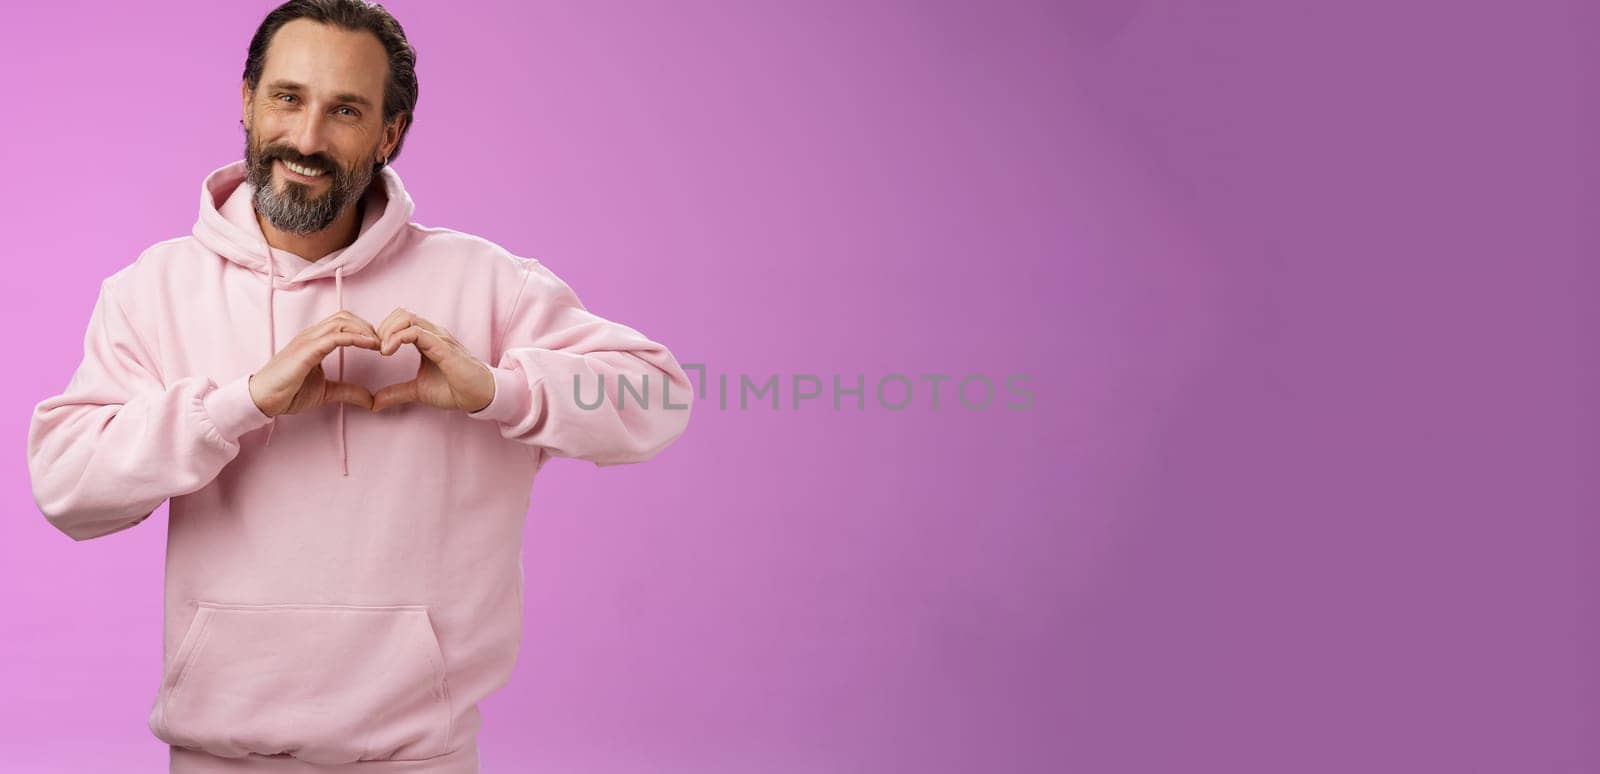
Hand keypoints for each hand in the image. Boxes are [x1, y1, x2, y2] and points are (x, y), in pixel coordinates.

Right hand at [248, 311, 380, 416]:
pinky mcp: (306, 350)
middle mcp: (311, 336)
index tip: (380, 344)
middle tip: (384, 342)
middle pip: (345, 317)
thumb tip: (370, 399)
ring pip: (342, 322)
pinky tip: (371, 345)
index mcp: (314, 341)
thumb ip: (347, 391)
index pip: (342, 322)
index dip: (363, 329)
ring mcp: (308, 340)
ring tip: (381, 344)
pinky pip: (336, 337)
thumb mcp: (325, 392)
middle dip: (368, 326)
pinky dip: (356, 338)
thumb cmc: (286, 392)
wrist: (261, 400)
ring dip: (366, 330)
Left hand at [370, 307, 494, 412]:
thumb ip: (397, 392)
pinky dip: (397, 338)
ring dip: (388, 332)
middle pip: (401, 314)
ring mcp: (438, 338)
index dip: (383, 331)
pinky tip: (388, 352)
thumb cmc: (455, 389)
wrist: (479, 396)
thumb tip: (375, 403)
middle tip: (377, 349)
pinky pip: (416, 333)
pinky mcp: (442, 347)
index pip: (401, 320)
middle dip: (383, 328)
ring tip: (383, 351)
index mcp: (427, 339)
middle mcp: (433, 333)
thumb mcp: (418, 391)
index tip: (375, 351)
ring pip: (407, 318)